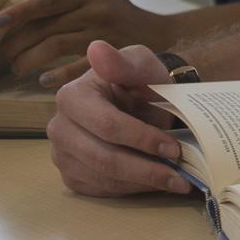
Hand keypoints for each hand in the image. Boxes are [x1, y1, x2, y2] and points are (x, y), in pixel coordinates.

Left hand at [0, 0, 173, 85]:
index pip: (48, 0)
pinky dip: (58, 75)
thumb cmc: (122, 13)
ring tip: (17, 67)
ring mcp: (104, 34)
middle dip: (18, 43)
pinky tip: (44, 80)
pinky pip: (78, 67)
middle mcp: (96, 11)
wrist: (163, 36)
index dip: (20, 10)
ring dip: (30, 59)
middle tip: (4, 55)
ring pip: (56, 46)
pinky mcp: (113, 56)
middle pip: (46, 26)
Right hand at [47, 40, 191, 197]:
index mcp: (72, 96)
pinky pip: (101, 190)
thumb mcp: (140, 64)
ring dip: (143, 183)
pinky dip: (132, 189)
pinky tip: (155, 183)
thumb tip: (97, 49)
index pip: (107, 126)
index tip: (174, 148)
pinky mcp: (72, 175)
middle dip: (146, 169)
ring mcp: (62, 154)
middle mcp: (59, 128)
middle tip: (180, 177)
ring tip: (176, 182)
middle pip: (103, 158)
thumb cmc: (140, 80)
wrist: (140, 100)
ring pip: (104, 178)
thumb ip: (123, 62)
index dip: (142, 139)